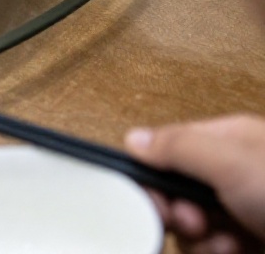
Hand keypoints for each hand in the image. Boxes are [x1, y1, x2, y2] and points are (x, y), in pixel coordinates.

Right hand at [127, 116, 264, 252]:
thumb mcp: (233, 163)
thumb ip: (179, 146)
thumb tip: (134, 139)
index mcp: (229, 142)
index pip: (169, 148)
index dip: (152, 173)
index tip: (150, 196)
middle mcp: (233, 175)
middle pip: (176, 191)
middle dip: (178, 212)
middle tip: (192, 221)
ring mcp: (241, 210)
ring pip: (191, 225)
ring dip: (200, 240)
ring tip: (226, 243)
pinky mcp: (246, 241)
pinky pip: (209, 247)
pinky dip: (215, 252)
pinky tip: (236, 250)